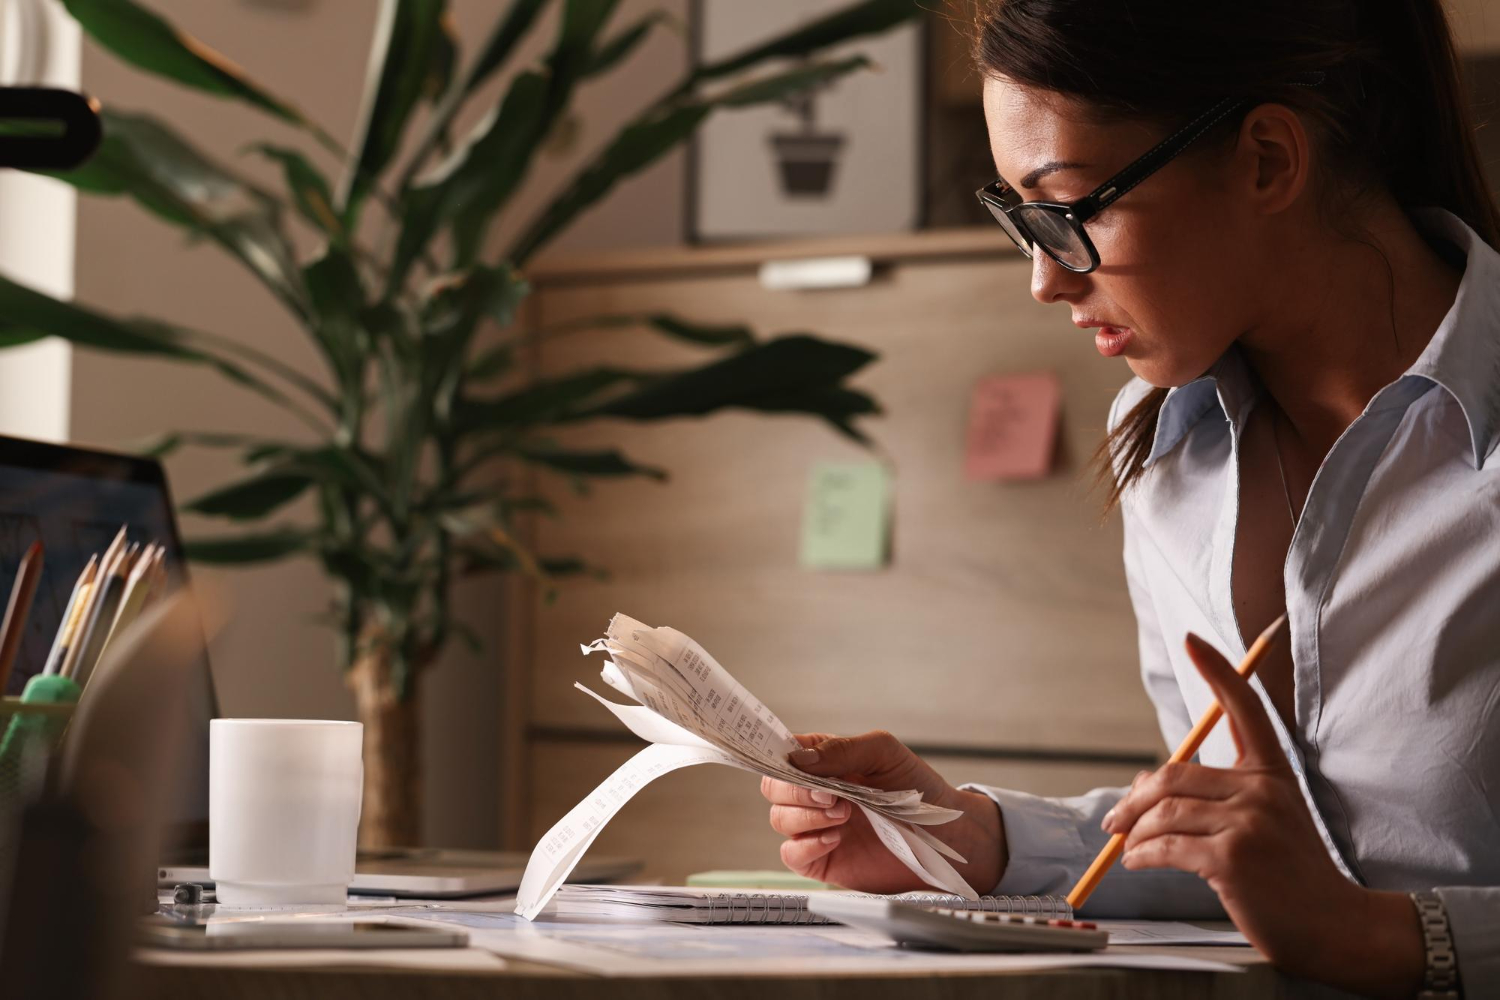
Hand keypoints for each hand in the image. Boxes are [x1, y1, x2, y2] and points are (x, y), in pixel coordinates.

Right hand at [760, 730, 1005, 894]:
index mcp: (826, 762)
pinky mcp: (822, 859)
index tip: (788, 762)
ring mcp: (817, 827)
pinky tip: (836, 838)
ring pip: (779, 819)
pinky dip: (806, 845)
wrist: (945, 836)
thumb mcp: (884, 754)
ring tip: (844, 815)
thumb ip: (842, 750)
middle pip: (774, 787)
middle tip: (831, 794)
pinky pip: (792, 853)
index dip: (777, 756)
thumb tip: (799, 758)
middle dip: (795, 790)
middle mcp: (816, 793)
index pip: (785, 754)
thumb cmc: (918, 789)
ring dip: (806, 816)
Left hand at [1102, 632, 1424, 997]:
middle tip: (1115, 821)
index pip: (1245, 708)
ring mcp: (1249, 823)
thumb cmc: (1290, 874)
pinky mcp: (1232, 858)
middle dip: (1133, 800)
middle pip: (1172, 773)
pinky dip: (1142, 854)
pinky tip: (1138, 862)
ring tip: (1127, 847)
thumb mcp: (1263, 820)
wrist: (1334, 926)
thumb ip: (1213, 795)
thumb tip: (1143, 786)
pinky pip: (1165, 846)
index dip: (1219, 670)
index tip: (1194, 640)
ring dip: (1134, 833)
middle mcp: (1262, 789)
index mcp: (1273, 772)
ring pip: (1163, 812)